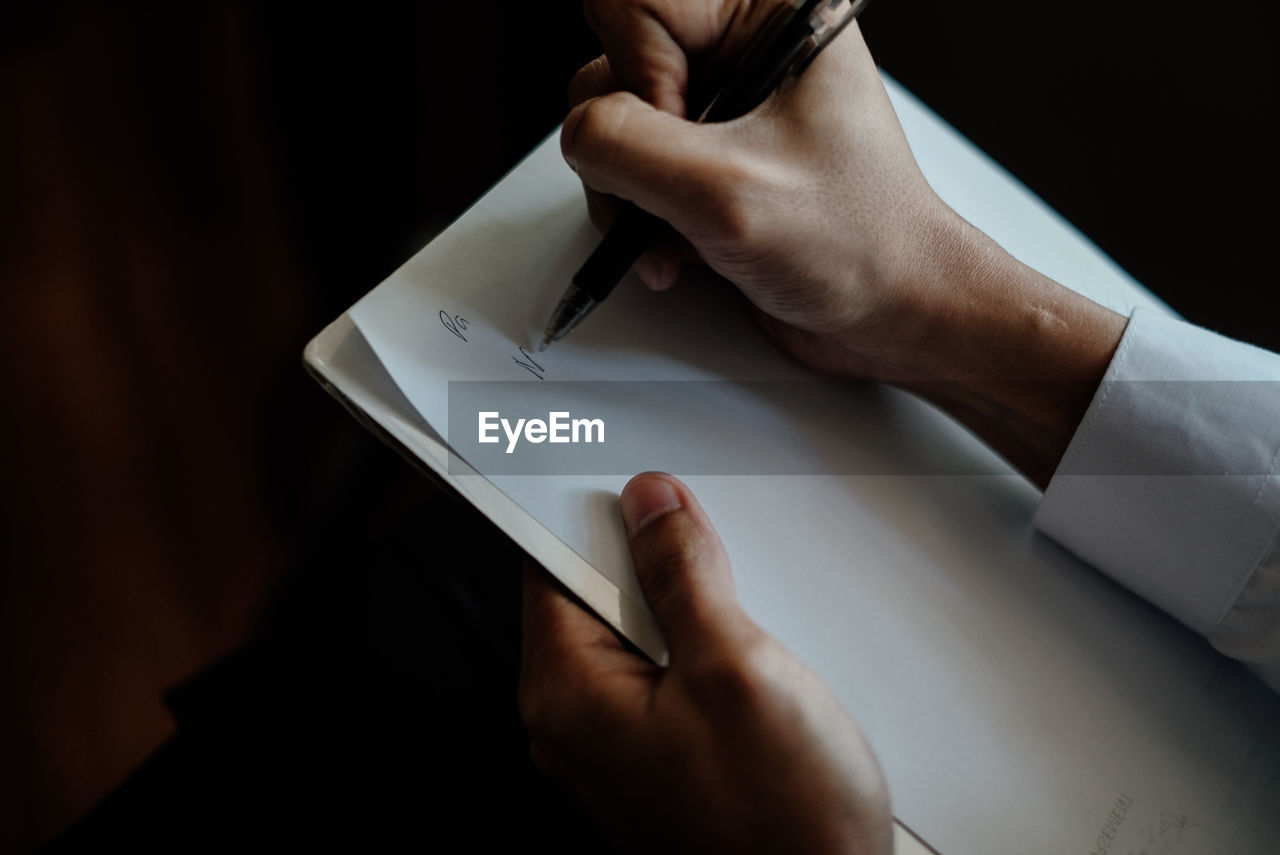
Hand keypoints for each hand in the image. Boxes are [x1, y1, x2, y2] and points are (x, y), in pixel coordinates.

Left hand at [519, 472, 891, 853]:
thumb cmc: (782, 825)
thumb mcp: (736, 669)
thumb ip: (684, 575)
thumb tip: (653, 508)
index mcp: (568, 695)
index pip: (549, 567)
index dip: (594, 516)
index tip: (635, 489)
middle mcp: (575, 726)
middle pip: (593, 598)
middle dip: (652, 566)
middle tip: (711, 562)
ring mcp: (614, 748)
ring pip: (634, 636)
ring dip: (683, 612)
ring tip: (739, 633)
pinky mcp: (656, 761)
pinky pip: (659, 680)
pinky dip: (694, 656)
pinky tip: (743, 672)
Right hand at [563, 0, 1126, 486]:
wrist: (888, 313)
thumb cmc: (857, 245)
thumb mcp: (726, 191)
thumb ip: (626, 146)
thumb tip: (580, 134)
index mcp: (773, 16)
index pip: (641, 1)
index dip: (641, 75)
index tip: (682, 136)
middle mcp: (744, 50)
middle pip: (616, 61)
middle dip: (630, 146)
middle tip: (679, 190)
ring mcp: (722, 108)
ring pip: (612, 122)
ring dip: (630, 194)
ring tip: (679, 234)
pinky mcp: (706, 158)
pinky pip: (630, 168)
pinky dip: (640, 217)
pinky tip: (678, 247)